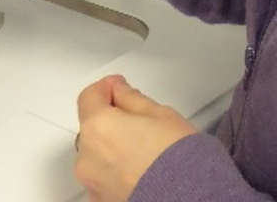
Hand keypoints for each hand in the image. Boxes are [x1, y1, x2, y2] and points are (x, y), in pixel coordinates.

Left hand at [74, 74, 197, 201]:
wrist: (187, 196)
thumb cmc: (178, 159)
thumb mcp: (161, 114)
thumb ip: (133, 99)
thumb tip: (121, 93)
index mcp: (99, 127)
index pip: (90, 97)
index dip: (106, 87)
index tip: (118, 86)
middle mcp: (88, 156)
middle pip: (91, 126)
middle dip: (109, 118)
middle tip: (135, 117)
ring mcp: (93, 181)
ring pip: (96, 154)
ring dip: (111, 146)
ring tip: (142, 148)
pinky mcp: (102, 199)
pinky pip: (103, 176)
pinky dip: (115, 169)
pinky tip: (139, 168)